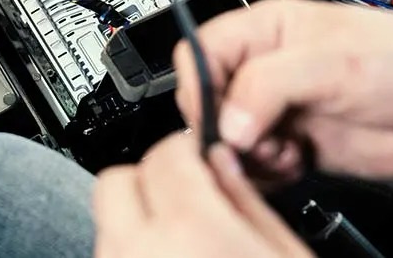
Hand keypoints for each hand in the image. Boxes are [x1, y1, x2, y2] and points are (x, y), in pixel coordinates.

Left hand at [93, 132, 311, 257]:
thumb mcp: (284, 250)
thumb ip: (245, 198)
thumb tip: (221, 160)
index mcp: (190, 229)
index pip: (167, 153)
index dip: (189, 145)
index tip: (203, 153)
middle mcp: (139, 250)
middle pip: (119, 180)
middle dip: (150, 176)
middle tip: (187, 189)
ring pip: (108, 218)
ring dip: (139, 212)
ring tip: (183, 230)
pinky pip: (110, 249)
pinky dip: (133, 244)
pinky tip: (173, 255)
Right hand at [175, 0, 392, 180]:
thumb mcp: (330, 63)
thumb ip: (267, 85)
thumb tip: (226, 121)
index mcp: (265, 29)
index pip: (200, 51)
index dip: (199, 85)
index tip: (216, 115)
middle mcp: (265, 68)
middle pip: (208, 99)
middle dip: (224, 127)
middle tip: (252, 140)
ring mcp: (278, 107)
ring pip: (228, 137)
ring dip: (247, 154)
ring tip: (281, 152)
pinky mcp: (292, 143)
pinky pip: (254, 163)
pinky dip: (265, 172)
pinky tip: (294, 163)